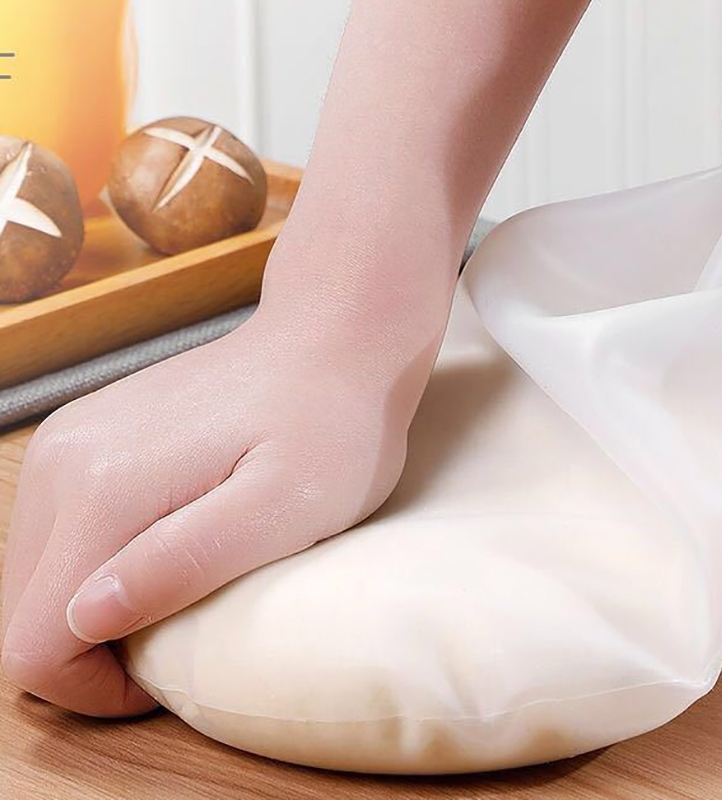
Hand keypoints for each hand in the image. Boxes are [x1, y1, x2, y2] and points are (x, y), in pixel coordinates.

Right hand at [1, 311, 410, 716]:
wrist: (327, 341)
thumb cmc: (327, 426)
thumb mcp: (280, 508)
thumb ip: (181, 561)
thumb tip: (84, 618)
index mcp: (102, 490)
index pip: (32, 644)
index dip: (93, 687)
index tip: (166, 672)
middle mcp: (63, 461)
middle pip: (24, 610)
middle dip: (89, 648)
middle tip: (181, 627)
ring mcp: (69, 440)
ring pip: (38, 571)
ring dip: (94, 603)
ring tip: (179, 582)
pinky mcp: (88, 433)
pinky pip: (60, 528)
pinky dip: (98, 558)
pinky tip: (164, 541)